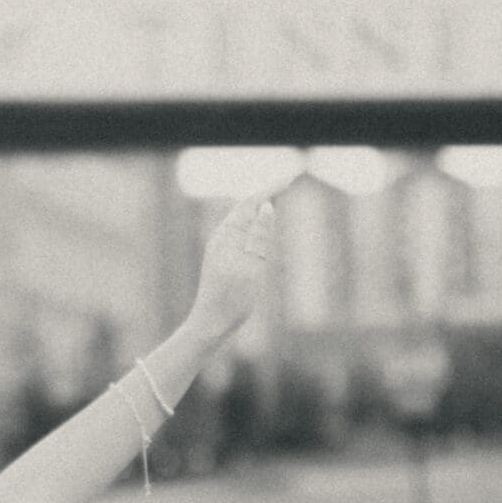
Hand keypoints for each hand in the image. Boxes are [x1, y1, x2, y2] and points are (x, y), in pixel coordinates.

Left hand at [188, 192, 275, 350]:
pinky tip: (259, 225)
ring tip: (275, 193)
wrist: (211, 325)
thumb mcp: (252, 266)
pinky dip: (254, 223)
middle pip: (245, 207)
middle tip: (286, 180)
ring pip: (242, 220)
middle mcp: (222, 238)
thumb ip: (259, 235)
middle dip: (265, 192)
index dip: (270, 188)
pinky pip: (241, 233)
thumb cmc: (231, 299)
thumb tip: (267, 206)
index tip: (290, 177)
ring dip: (258, 206)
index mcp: (226, 236)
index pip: (250, 203)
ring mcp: (222, 249)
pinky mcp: (224, 261)